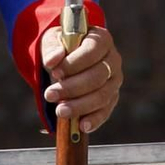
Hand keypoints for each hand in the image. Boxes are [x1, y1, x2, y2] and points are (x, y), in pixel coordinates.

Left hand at [41, 21, 122, 136]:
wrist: (67, 61)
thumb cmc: (61, 48)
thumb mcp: (52, 41)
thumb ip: (51, 48)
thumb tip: (53, 60)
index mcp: (101, 39)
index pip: (91, 51)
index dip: (73, 63)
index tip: (54, 72)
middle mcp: (113, 60)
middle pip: (97, 76)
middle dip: (72, 88)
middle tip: (50, 95)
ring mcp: (115, 81)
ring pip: (102, 96)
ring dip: (80, 105)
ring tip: (59, 111)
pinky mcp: (112, 99)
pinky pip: (105, 111)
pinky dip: (94, 120)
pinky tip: (81, 125)